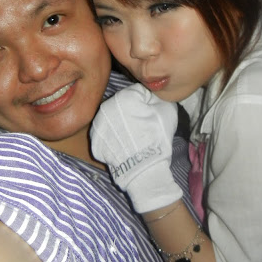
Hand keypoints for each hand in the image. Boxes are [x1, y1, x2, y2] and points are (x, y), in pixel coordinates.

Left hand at [92, 83, 182, 212]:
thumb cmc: (157, 137)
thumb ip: (157, 95)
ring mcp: (97, 124)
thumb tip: (149, 95)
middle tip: (143, 125)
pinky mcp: (94, 140)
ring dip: (122, 122)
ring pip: (113, 118)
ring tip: (133, 136)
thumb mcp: (167, 109)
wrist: (143, 168)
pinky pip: (107, 133)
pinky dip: (114, 137)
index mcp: (123, 96)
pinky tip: (124, 144)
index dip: (149, 102)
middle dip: (132, 111)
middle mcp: (105, 107)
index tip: (153, 114)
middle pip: (123, 104)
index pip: (138, 92)